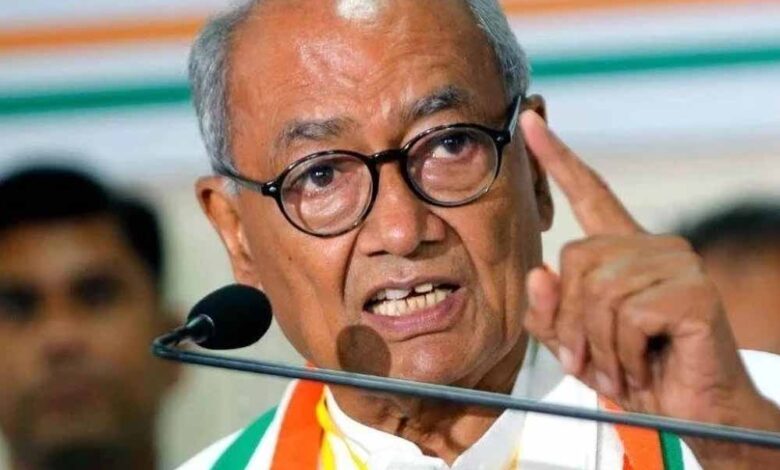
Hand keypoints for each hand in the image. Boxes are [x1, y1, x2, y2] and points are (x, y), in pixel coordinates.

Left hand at [520, 111, 779, 466]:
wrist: (690, 413)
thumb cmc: (635, 372)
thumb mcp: (576, 343)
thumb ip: (550, 312)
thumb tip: (538, 276)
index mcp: (623, 251)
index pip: (589, 191)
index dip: (557, 158)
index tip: (529, 123)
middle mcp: (653, 245)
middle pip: (574, 259)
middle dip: (571, 321)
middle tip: (590, 359)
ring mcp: (677, 262)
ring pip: (597, 290)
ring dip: (597, 345)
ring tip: (618, 369)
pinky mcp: (693, 289)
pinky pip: (626, 316)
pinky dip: (622, 355)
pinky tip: (642, 367)